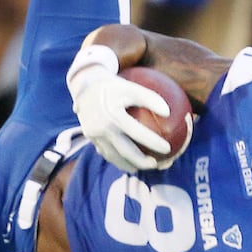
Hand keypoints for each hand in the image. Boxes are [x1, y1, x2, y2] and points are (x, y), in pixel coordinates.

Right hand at [66, 45, 170, 173]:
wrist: (83, 84)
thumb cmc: (113, 85)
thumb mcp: (130, 86)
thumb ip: (150, 98)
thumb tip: (168, 113)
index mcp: (112, 115)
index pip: (136, 133)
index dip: (153, 142)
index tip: (167, 149)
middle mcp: (101, 128)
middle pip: (124, 152)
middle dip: (141, 162)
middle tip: (155, 164)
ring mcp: (93, 135)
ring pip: (112, 156)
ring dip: (127, 165)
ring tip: (140, 167)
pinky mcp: (89, 137)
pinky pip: (104, 152)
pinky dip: (116, 158)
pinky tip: (126, 160)